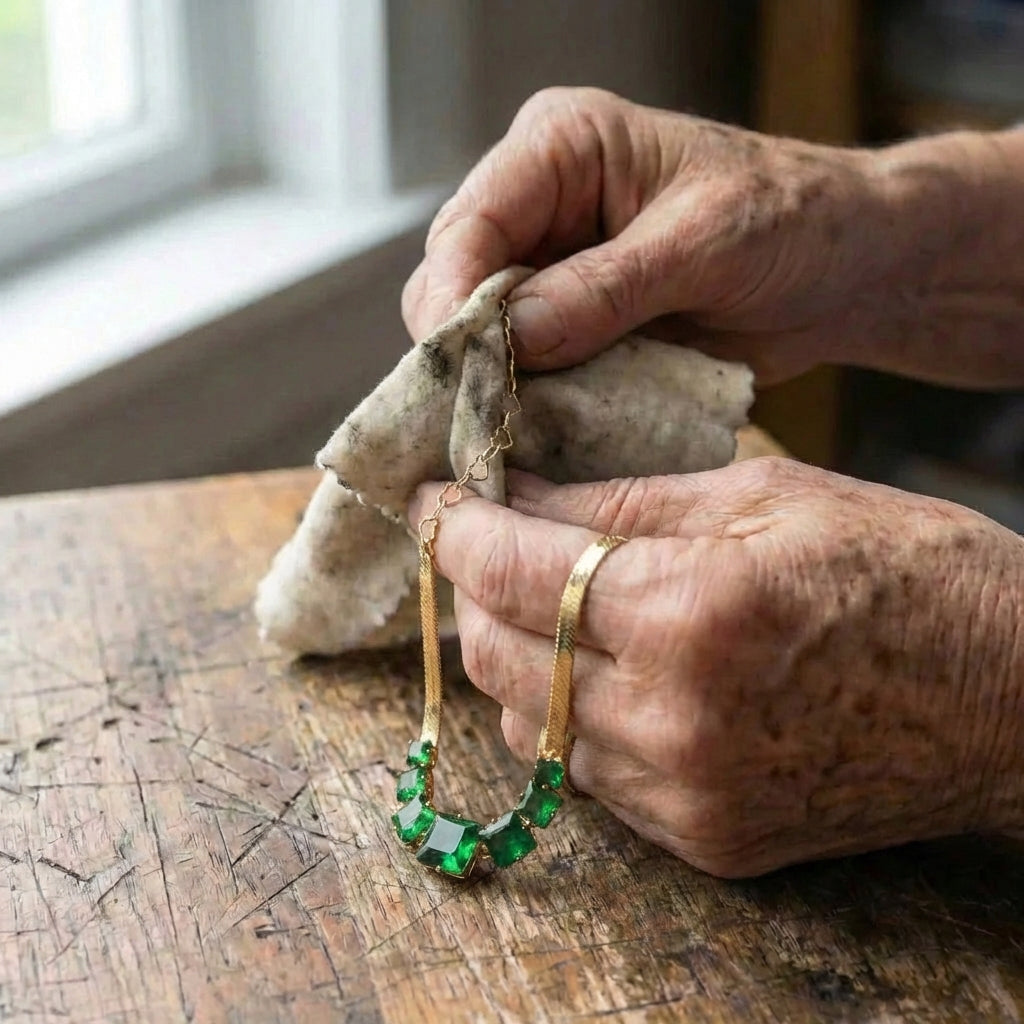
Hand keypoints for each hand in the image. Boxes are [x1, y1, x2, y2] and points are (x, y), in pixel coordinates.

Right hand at [403, 88, 1023, 386]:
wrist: (839, 270)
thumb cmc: (789, 220)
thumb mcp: (703, 243)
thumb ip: (607, 288)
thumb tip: (512, 337)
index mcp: (562, 148)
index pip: (471, 222)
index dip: (452, 295)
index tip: (453, 364)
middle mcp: (540, 207)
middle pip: (456, 281)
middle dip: (463, 349)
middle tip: (477, 414)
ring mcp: (550, 272)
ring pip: (480, 334)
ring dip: (493, 384)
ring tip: (508, 431)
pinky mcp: (570, 326)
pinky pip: (525, 370)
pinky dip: (530, 404)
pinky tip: (538, 432)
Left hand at [409, 459, 1023, 876]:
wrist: (1014, 699)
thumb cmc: (906, 571)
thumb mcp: (763, 497)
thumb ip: (621, 503)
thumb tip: (514, 494)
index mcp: (691, 612)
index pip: (511, 571)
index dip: (456, 528)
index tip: (436, 497)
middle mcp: (673, 719)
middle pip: (498, 656)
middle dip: (474, 589)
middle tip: (490, 540)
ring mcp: (686, 795)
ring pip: (529, 725)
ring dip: (516, 656)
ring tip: (547, 602)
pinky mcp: (705, 839)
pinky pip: (585, 776)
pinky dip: (568, 716)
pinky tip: (602, 669)